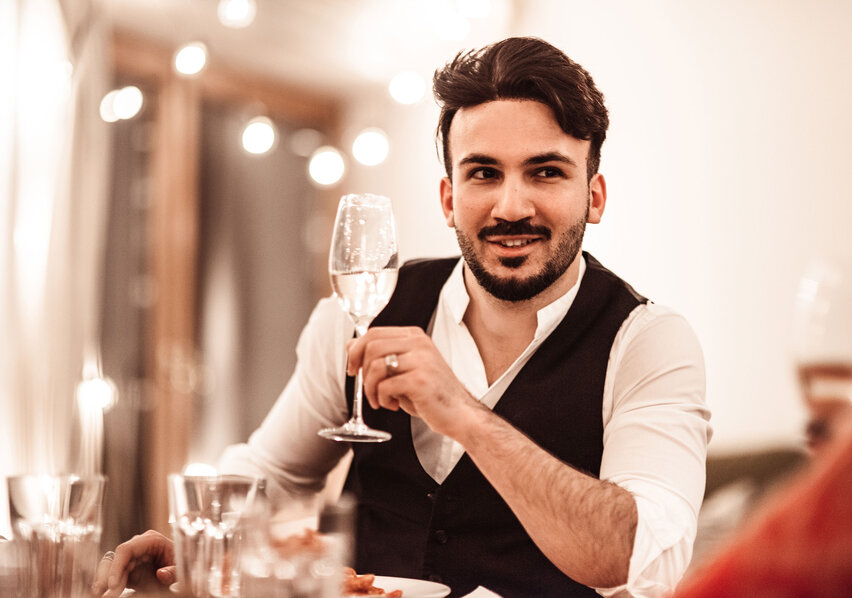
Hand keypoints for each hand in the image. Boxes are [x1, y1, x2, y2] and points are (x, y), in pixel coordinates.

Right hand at [92, 529, 175, 597]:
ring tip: (101, 595)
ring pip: (112, 567)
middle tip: (105, 595)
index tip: (113, 584)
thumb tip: (161, 574)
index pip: (127, 549)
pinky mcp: (129, 568)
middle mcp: (138, 546)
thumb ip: (173, 571)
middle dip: (108, 577)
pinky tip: (104, 594)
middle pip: (116, 559)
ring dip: (105, 582)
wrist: (182, 566)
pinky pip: (115, 575)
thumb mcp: (181, 567)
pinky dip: (109, 585)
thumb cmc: (181, 562)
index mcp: (151, 540)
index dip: (117, 566)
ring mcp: (132, 557)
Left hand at [347, 326, 484, 438]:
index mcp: (415, 337)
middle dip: (361, 371)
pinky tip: (392, 404)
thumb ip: (380, 355)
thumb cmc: (430, 393)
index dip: (356, 351)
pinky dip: (382, 399)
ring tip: (380, 400)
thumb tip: (351, 345)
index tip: (353, 369)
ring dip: (370, 388)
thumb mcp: (403, 369)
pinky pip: (385, 386)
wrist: (459, 413)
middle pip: (371, 347)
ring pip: (376, 367)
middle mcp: (419, 344)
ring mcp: (421, 361)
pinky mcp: (420, 380)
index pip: (374, 333)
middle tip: (368, 389)